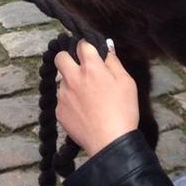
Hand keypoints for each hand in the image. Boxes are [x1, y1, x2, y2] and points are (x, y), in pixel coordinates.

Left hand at [55, 40, 139, 155]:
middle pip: (60, 57)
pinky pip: (62, 99)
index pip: (82, 44)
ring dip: (71, 83)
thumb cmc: (123, 112)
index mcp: (92, 68)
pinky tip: (83, 111)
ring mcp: (63, 95)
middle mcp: (73, 78)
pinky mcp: (59, 111)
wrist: (109, 141)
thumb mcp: (127, 82)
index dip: (86, 45)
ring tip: (87, 98)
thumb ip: (114, 62)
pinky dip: (70, 101)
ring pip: (62, 80)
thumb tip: (106, 48)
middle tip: (79, 68)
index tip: (90, 51)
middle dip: (68, 58)